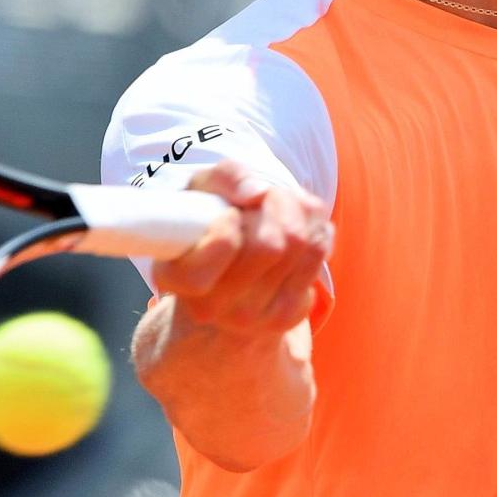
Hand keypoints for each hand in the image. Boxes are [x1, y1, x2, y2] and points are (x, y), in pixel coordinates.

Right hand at [151, 159, 332, 337]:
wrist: (227, 282)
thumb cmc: (209, 226)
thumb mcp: (202, 192)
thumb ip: (224, 178)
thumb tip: (258, 192)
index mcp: (178, 277)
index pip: (222, 246)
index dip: (232, 221)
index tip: (230, 213)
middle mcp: (213, 307)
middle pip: (270, 243)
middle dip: (275, 203)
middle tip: (265, 196)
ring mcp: (254, 317)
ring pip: (300, 244)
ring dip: (298, 210)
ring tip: (281, 206)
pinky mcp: (289, 315)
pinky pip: (318, 252)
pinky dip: (314, 227)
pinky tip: (297, 227)